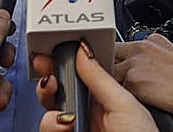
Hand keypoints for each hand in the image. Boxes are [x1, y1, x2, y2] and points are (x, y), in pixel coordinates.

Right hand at [36, 42, 157, 131]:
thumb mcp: (125, 105)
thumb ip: (100, 77)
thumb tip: (83, 49)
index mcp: (104, 100)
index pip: (75, 77)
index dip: (60, 65)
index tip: (49, 55)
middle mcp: (87, 117)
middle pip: (55, 96)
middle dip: (48, 85)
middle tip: (50, 80)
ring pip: (48, 119)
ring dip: (50, 115)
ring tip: (66, 119)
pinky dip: (51, 128)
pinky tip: (65, 128)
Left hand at [114, 34, 172, 121]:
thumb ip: (153, 58)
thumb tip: (143, 69)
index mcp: (152, 39)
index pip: (122, 46)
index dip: (118, 59)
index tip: (118, 67)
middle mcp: (141, 47)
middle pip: (111, 54)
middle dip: (111, 66)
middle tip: (120, 82)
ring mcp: (135, 62)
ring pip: (110, 72)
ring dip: (115, 82)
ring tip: (129, 94)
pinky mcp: (133, 80)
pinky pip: (116, 89)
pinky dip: (121, 96)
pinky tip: (135, 100)